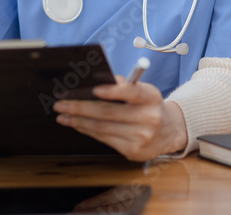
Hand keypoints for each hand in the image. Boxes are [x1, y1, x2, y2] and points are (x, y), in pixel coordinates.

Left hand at [53, 75, 186, 161]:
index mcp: (151, 97)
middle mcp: (148, 118)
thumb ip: (124, 86)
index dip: (113, 91)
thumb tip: (98, 80)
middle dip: (80, 107)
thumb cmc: (149, 106)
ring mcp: (141, 137)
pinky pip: (104, 138)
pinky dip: (87, 130)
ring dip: (78, 120)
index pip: (132, 92)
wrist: (169, 132)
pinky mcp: (133, 151)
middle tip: (61, 103)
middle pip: (109, 112)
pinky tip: (77, 124)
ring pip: (102, 127)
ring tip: (63, 115)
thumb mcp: (143, 91)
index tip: (94, 89)